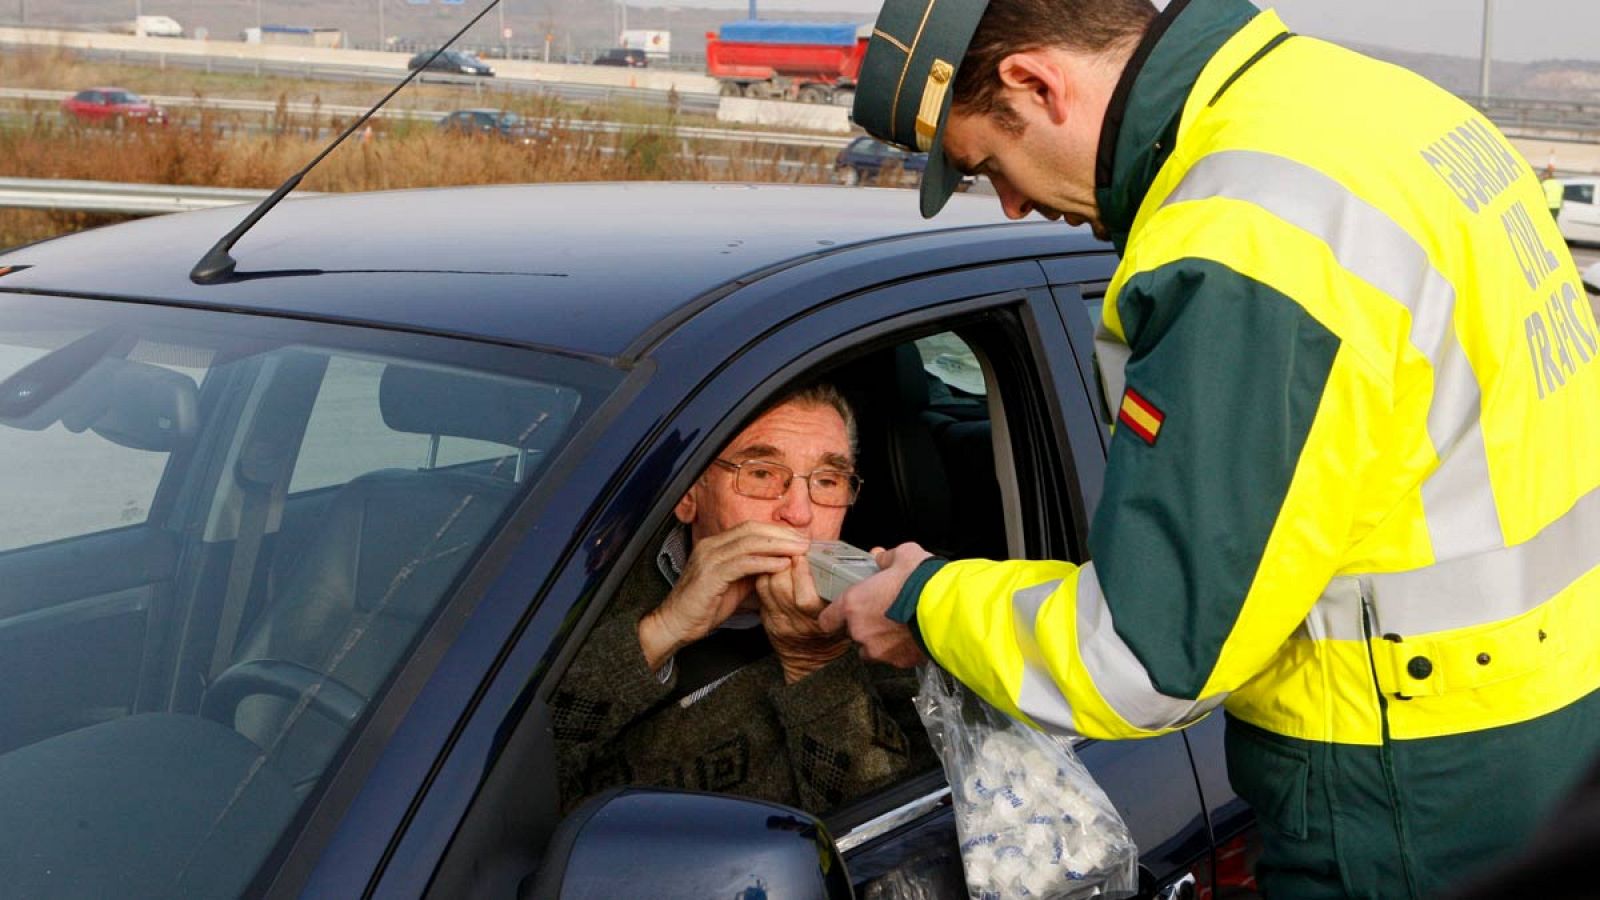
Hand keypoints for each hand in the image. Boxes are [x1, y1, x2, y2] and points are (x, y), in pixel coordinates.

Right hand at [638, 522, 808, 670]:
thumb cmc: (704, 606)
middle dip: (781, 533)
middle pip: (751, 530)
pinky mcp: (710, 575)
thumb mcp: (734, 583)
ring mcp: (709, 559)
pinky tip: (781, 565)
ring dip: (778, 545)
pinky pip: (742, 563)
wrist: (675, 623)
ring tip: (799, 550)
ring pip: (749, 543)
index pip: (750, 528)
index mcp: (715, 545)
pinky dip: (764, 562)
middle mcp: (711, 546)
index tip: (799, 537)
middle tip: (805, 541)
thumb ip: (752, 571)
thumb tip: (780, 563)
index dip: (776, 530)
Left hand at [755, 555, 850, 683]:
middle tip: (791, 548)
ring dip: (773, 567)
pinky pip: (761, 594)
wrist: (816, 666)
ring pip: (768, 588)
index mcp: (824, 623)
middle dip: (784, 563)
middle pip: (781, 587)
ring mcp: (782, 624)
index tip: (804, 555)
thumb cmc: (840, 635)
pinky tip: (775, 569)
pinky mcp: (770, 623)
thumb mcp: (855, 614)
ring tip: (783, 556)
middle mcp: (800, 625)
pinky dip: (765, 577)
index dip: (802, 573)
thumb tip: (878, 554)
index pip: (806, 599)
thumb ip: (860, 586)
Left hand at [819, 542, 932, 668]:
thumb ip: (887, 558)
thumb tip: (882, 558)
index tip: (842, 614)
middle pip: (853, 634)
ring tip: (900, 627)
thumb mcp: (904, 555)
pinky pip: (894, 657)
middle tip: (885, 612)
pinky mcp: (899, 662)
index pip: (827, 620)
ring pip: (872, 650)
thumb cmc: (921, 581)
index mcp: (853, 604)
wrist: (947, 610)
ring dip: (881, 641)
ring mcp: (879, 650)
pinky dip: (901, 650)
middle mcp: (861, 631)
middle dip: (866, 625)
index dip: (834, 617)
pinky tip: (914, 635)